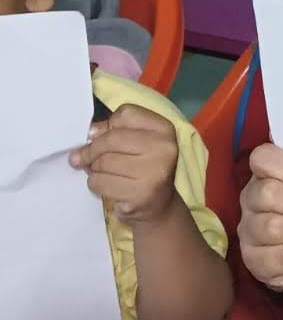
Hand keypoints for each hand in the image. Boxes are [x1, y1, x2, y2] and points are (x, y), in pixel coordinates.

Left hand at [70, 104, 178, 222]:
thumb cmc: (143, 168)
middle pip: (111, 139)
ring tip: (101, 173)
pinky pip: (100, 182)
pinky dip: (96, 184)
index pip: (125, 114)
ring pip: (102, 163)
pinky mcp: (139, 194)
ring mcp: (154, 172)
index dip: (108, 125)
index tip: (101, 136)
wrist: (159, 206)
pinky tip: (107, 186)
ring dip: (93, 169)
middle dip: (91, 150)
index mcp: (164, 129)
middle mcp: (163, 148)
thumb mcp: (136, 143)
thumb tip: (89, 133)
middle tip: (82, 158)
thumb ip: (113, 131)